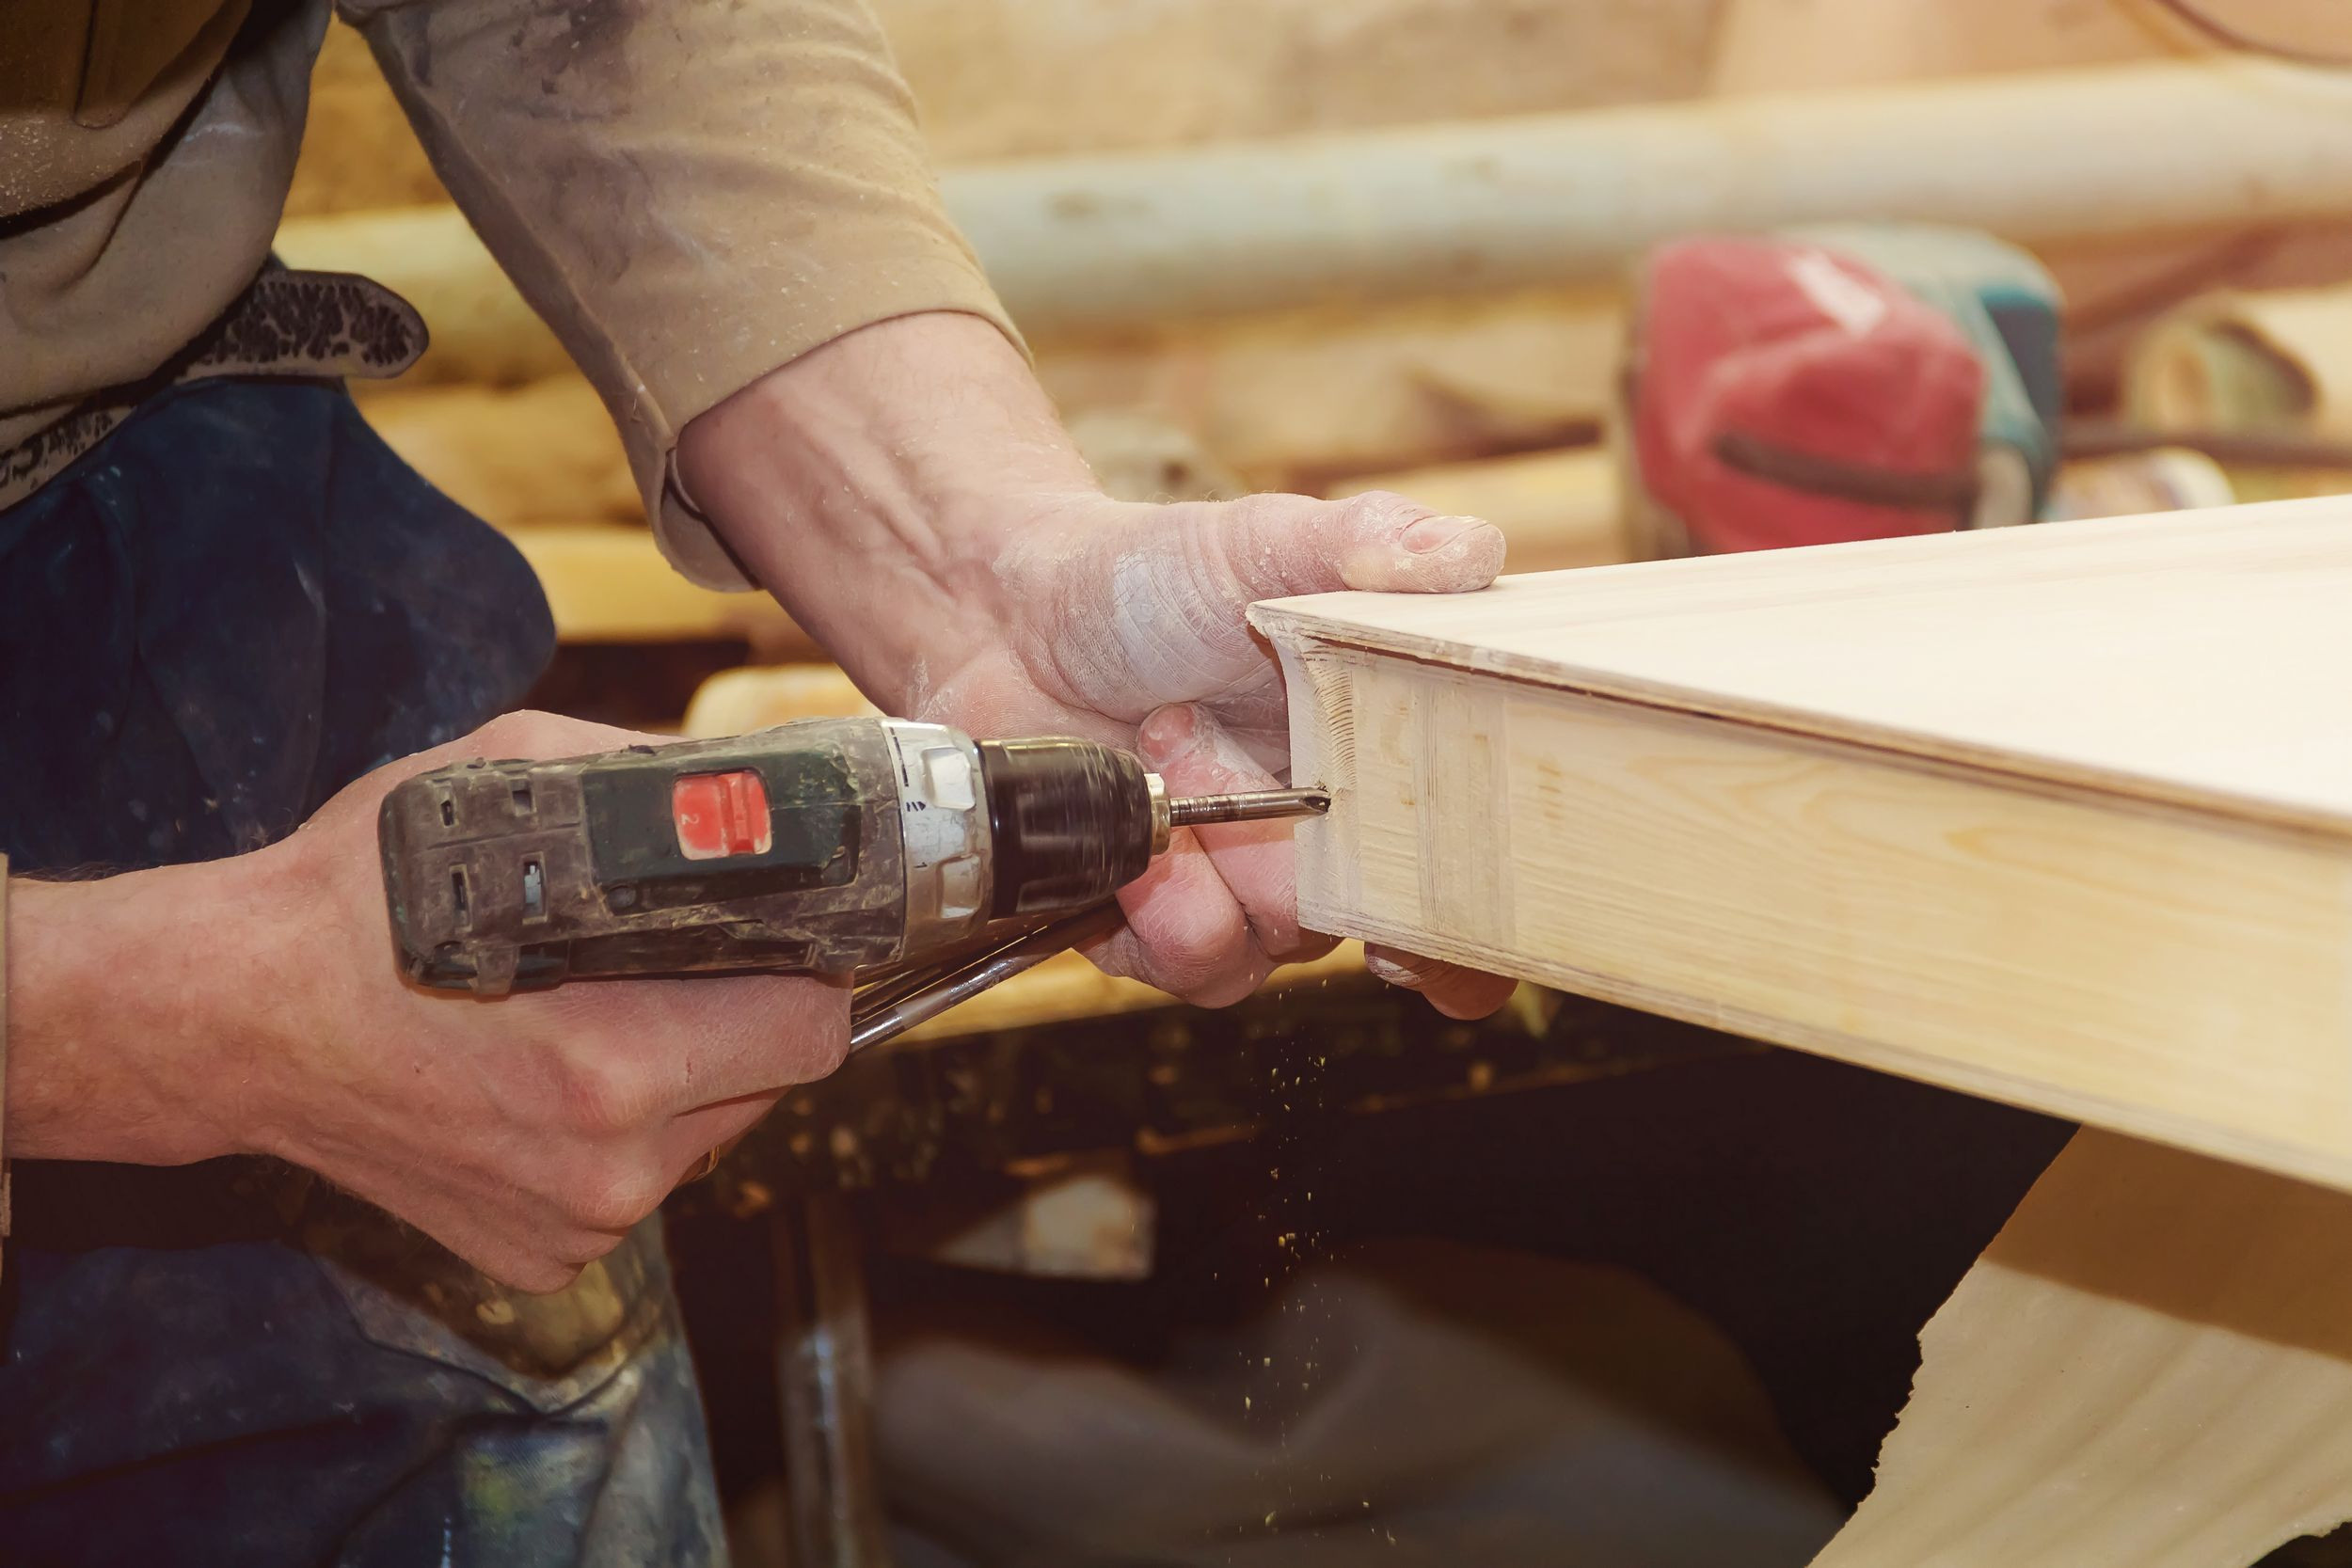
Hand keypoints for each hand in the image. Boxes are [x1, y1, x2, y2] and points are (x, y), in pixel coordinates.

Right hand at [7, 711, 847, 1291]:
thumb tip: (771, 785)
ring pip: (714, 1134)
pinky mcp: (542, 1258)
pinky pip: (643, 1183)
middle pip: (776, 1082)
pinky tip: (547, 1079)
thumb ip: (662, 786)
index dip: (812, 967)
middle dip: (751, 1015)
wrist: (233, 1017)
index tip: (789, 935)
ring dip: (691, 1077)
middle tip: (684, 964)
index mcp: (618, 1064)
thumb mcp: (515, 780)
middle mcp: (609, 1165)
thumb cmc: (363, 894)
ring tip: (599, 1014)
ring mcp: (575, 1223)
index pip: (817, 1028)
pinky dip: (624, 1134)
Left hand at [682, 312, 1517, 1017]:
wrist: (1008, 617)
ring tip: (1152, 761)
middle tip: (1209, 741)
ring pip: (1261, 955)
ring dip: (1201, 873)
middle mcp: (1329, 845)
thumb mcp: (1260, 547)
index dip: (1470, 940)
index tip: (1429, 947)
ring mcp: (1241, 889)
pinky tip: (1117, 827)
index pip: (1467, 888)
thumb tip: (1470, 551)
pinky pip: (1179, 968)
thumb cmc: (1147, 580)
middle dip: (1284, 852)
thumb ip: (1363, 548)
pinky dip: (1143, 908)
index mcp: (1389, 765)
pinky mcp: (1155, 927)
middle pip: (1359, 929)